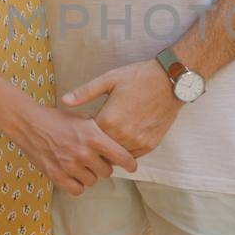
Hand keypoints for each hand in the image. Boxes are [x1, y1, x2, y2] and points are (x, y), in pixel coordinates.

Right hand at [17, 104, 138, 195]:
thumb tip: (120, 141)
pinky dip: (77, 184)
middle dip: (103, 166)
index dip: (130, 163)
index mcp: (93, 137)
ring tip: (81, 164)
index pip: (122, 157)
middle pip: (107, 172)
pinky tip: (73, 175)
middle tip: (95, 159)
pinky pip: (77, 190)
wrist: (30, 124)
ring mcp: (70, 166)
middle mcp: (83, 153)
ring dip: (90, 175)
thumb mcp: (83, 118)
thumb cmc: (58, 119)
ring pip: (92, 181)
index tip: (131, 166)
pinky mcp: (57, 176)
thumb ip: (102, 131)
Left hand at [62, 59, 181, 159]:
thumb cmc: (138, 77)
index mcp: (108, 120)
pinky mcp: (150, 145)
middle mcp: (122, 135)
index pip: (88, 138)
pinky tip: (123, 140)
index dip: (84, 135)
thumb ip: (85, 92)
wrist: (170, 82)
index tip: (82, 131)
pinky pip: (132, 156)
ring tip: (107, 142)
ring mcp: (137, 142)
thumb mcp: (109, 80)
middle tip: (93, 141)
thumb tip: (64, 100)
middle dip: (96, 146)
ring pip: (116, 157)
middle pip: (101, 151)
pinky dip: (126, 151)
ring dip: (111, 151)